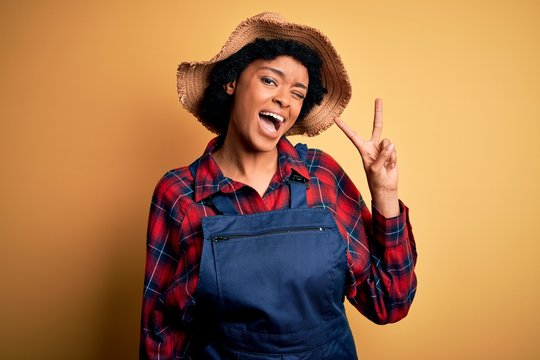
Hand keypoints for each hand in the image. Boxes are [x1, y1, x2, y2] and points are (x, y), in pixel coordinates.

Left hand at [334, 98, 399, 216]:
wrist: (385, 187)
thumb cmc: (375, 180)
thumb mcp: (375, 169)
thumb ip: (382, 156)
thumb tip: (391, 144)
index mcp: (363, 149)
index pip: (352, 135)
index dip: (344, 127)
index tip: (335, 118)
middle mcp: (372, 146)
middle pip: (377, 126)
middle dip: (378, 112)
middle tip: (378, 98)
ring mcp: (383, 148)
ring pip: (389, 142)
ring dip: (388, 154)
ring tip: (385, 164)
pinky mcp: (391, 152)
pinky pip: (394, 150)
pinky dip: (393, 158)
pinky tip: (390, 166)